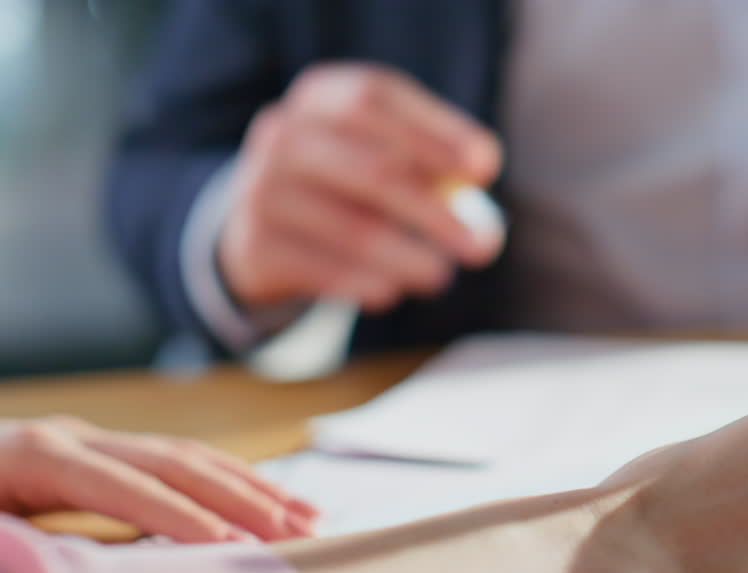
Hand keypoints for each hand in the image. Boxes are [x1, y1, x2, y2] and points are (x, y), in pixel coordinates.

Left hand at [0, 416, 318, 541]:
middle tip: (302, 533)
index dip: (179, 516)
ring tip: (312, 519)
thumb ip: (35, 555)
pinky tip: (274, 505)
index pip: (123, 484)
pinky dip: (234, 486)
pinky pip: (183, 466)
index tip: (234, 549)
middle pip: (175, 460)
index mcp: (35, 457)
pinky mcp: (104, 459)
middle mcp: (72, 440)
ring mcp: (92, 444)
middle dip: (242, 497)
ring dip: (255, 488)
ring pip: (191, 458)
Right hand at [220, 62, 502, 311]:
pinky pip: (328, 273)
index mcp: (319, 98)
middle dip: (435, 212)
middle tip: (483, 246)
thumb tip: (482, 169)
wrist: (259, 228)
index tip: (485, 168)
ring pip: (356, 231)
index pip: (375, 99)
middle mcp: (282, 135)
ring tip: (439, 276)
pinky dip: (369, 285)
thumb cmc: (347, 185)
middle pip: (373, 170)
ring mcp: (261, 190)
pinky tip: (390, 291)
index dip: (435, 131)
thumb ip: (437, 163)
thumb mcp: (384, 156)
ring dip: (410, 260)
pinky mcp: (254, 247)